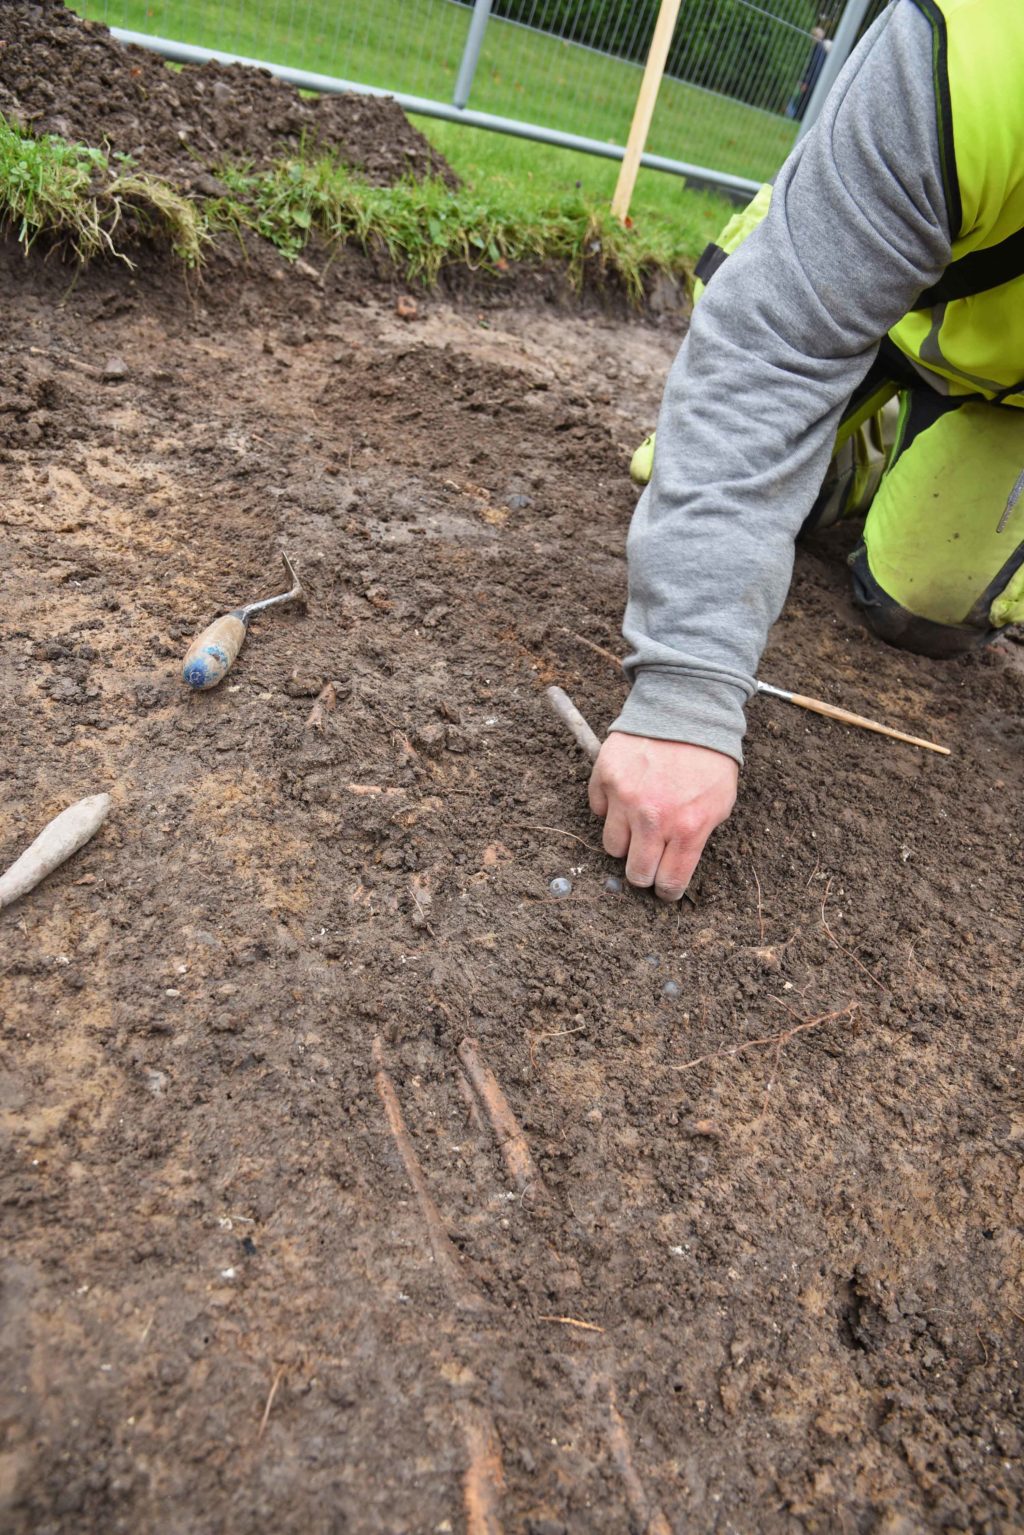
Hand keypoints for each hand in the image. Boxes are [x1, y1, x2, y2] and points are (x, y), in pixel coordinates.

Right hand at [588, 733, 737, 900]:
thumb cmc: (709, 758)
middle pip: (636, 873)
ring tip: (637, 823)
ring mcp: (625, 799)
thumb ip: (699, 836)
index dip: (667, 890)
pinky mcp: (605, 778)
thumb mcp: (721, 803)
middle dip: (644, 873)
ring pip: (612, 846)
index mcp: (687, 829)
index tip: (665, 888)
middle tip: (649, 862)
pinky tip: (625, 795)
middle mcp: (652, 819)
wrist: (686, 709)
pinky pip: (598, 810)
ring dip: (625, 840)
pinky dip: (609, 808)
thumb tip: (677, 863)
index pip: (669, 882)